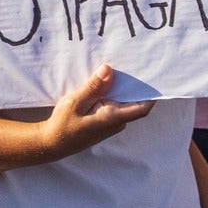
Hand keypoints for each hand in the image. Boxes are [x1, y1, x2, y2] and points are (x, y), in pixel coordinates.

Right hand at [37, 65, 152, 160]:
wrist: (52, 143)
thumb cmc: (63, 125)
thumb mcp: (75, 102)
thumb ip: (93, 87)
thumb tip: (109, 70)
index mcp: (113, 118)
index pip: (142, 108)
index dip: (151, 94)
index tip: (155, 77)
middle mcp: (116, 122)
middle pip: (134, 102)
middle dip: (135, 85)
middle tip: (135, 64)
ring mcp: (111, 124)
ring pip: (123, 103)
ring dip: (122, 88)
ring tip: (121, 67)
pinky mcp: (104, 122)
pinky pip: (114, 106)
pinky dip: (113, 94)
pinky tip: (106, 81)